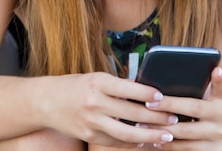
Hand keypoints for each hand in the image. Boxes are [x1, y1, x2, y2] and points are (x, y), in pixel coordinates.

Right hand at [40, 72, 175, 147]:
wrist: (47, 101)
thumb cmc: (76, 86)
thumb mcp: (95, 78)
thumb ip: (117, 85)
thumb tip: (146, 92)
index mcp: (98, 82)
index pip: (127, 88)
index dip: (147, 94)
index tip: (163, 97)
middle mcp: (94, 102)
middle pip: (131, 113)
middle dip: (155, 118)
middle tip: (174, 119)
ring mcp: (92, 121)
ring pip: (126, 133)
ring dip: (149, 136)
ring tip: (166, 136)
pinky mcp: (89, 136)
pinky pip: (116, 142)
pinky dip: (133, 144)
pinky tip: (145, 142)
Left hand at [145, 67, 221, 148]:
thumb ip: (216, 83)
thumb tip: (214, 66)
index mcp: (220, 108)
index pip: (193, 105)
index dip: (173, 103)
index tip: (155, 97)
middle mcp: (219, 128)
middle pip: (186, 127)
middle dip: (163, 121)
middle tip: (143, 115)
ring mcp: (216, 145)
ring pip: (186, 144)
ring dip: (164, 138)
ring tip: (144, 129)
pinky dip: (172, 149)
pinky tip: (157, 143)